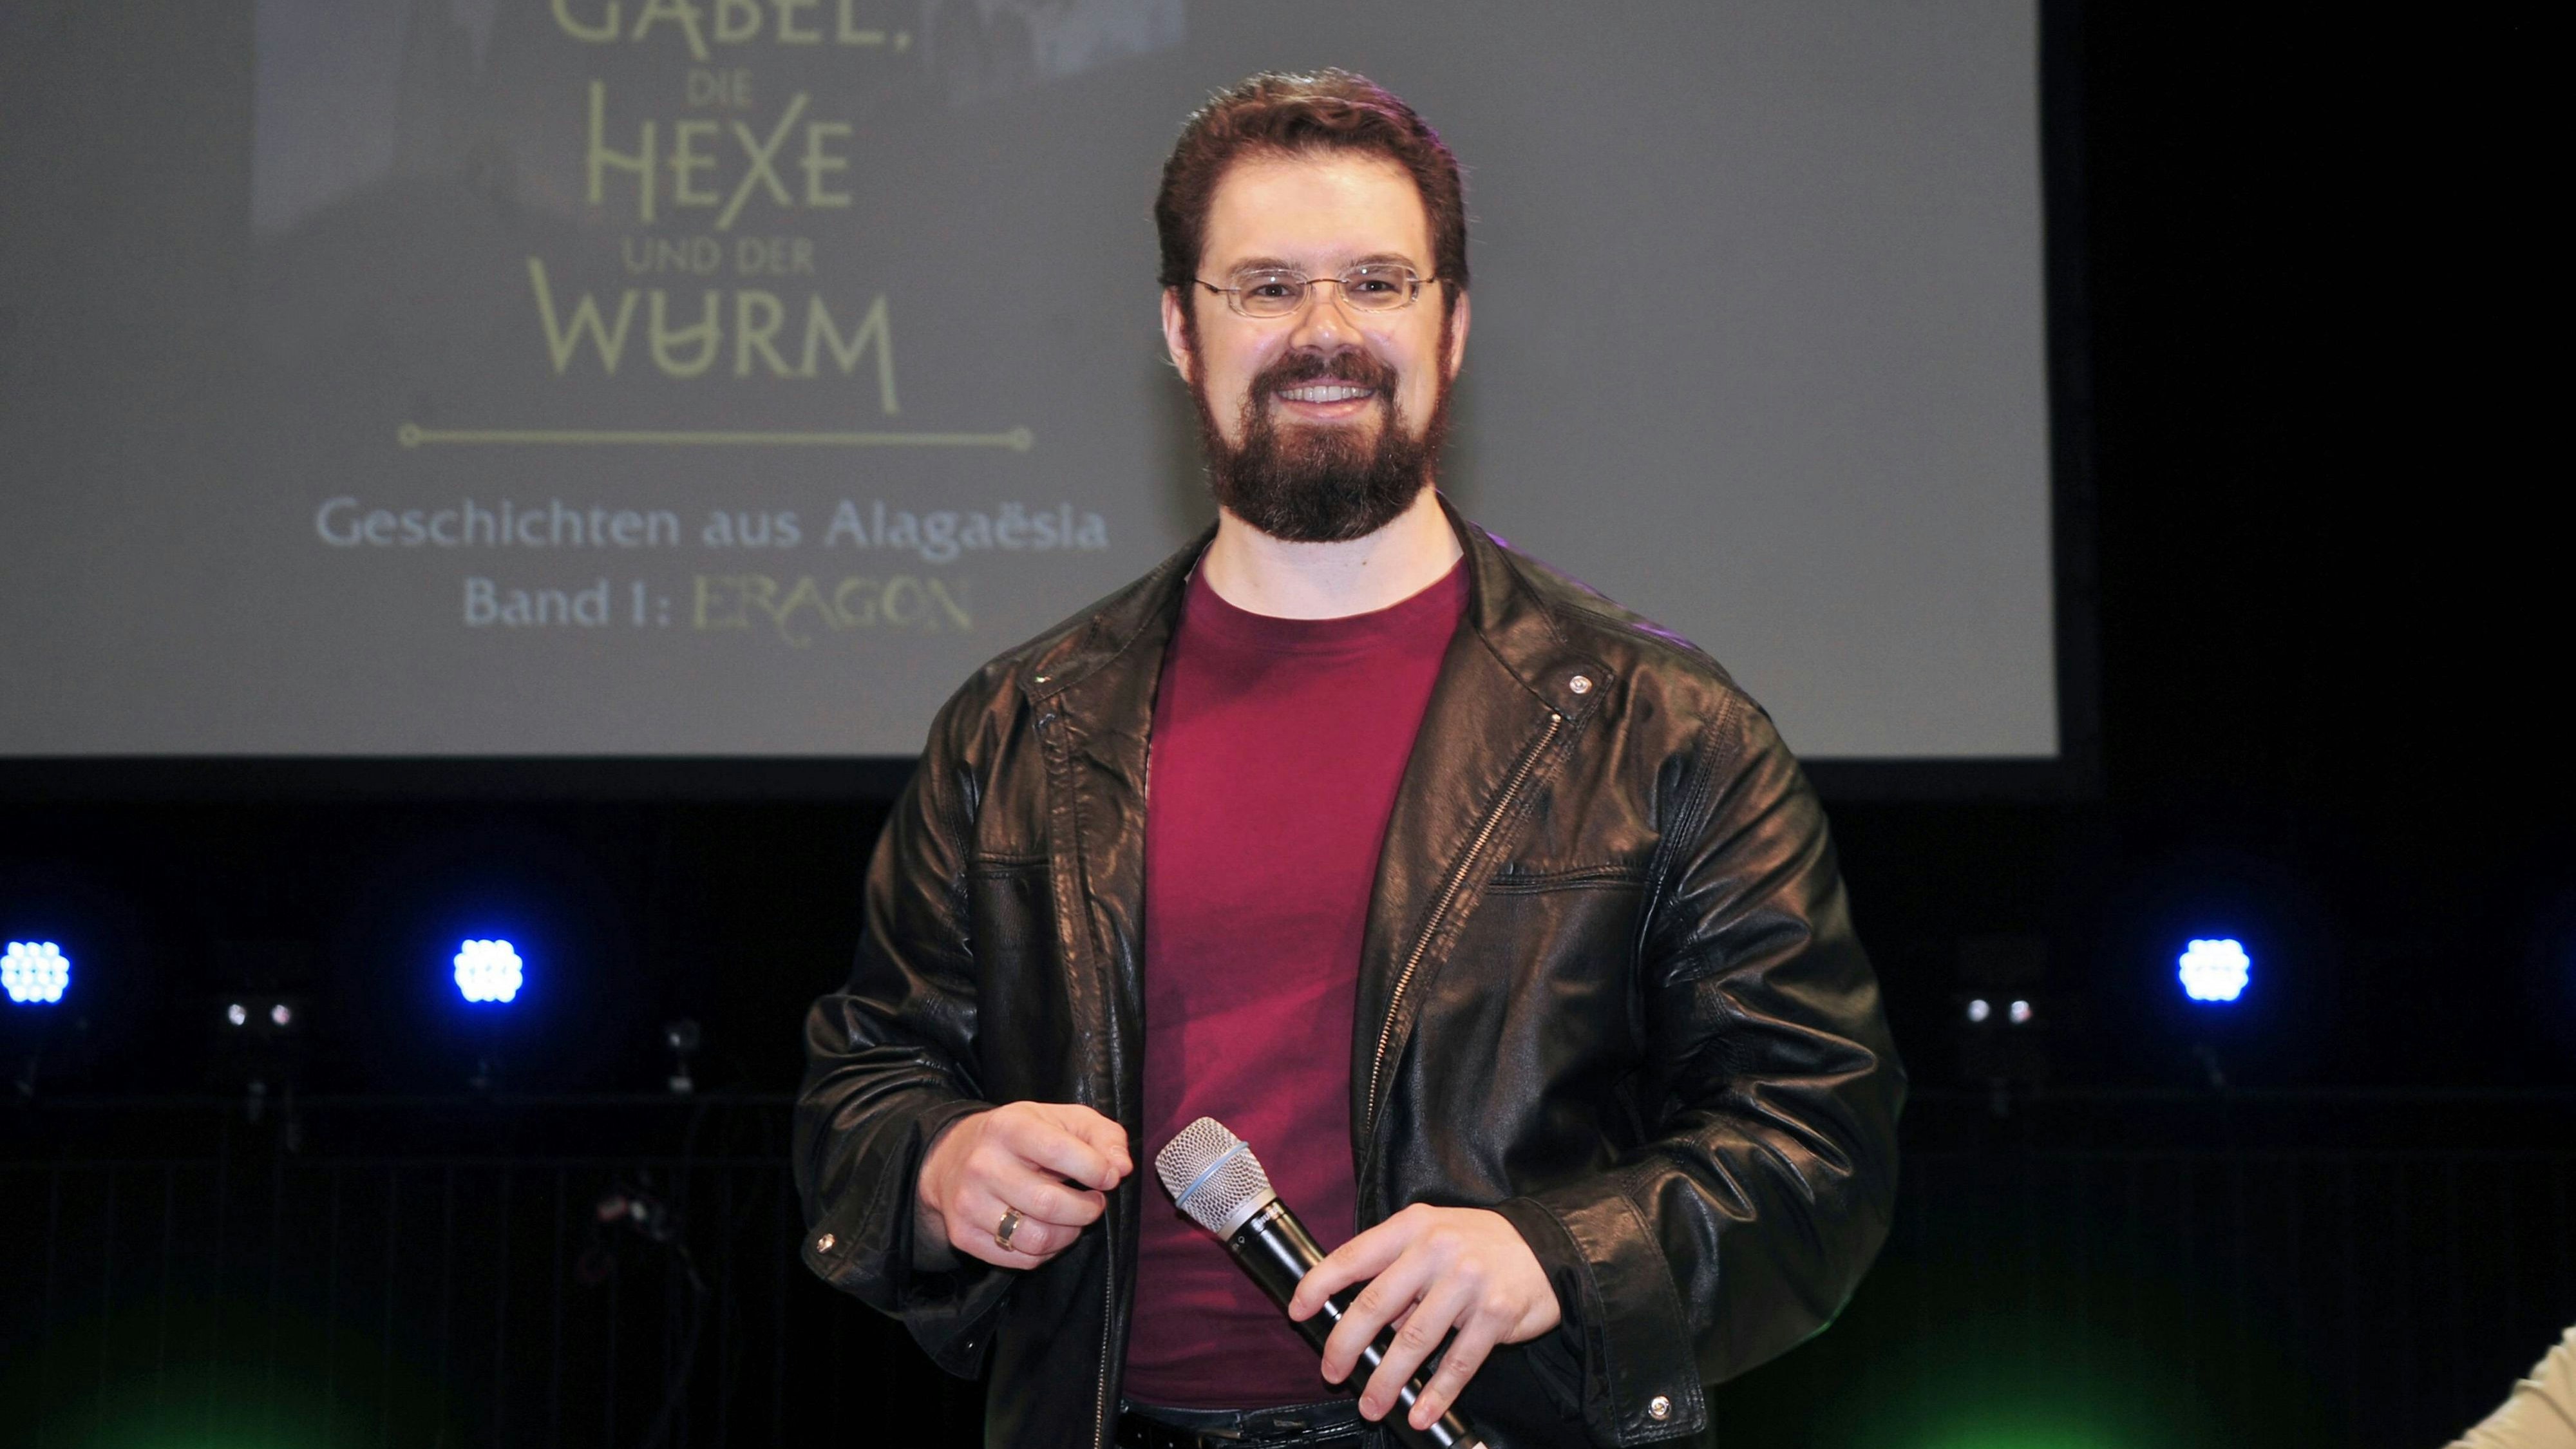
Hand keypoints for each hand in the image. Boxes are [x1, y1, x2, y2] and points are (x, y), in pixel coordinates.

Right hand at [914, 1102, 1131, 1270]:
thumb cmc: (1023, 1137)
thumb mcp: (1063, 1119)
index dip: (1095, 1169)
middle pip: (1049, 1204)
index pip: (1058, 1151)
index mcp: (1009, 1128)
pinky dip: (1045, 1252)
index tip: (1109, 1176)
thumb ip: (1103, 1136)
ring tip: (1072, 1219)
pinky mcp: (963, 1234)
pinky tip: (1046, 1230)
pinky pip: (1020, 1259)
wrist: (953, 1156)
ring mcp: (969, 1203)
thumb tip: (1121, 1168)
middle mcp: (983, 1165)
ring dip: (1068, 1234)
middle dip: (1087, 1210)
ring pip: (1036, 1239)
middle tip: (1094, 1202)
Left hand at [1287, 1204, 1561, 1430]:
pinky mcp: (1496, 1315)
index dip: (1319, 1285)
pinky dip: (1436, 1394)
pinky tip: (1420, 1413)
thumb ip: (1397, 1271)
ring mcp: (1468, 1283)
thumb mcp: (1433, 1237)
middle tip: (1331, 1372)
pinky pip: (1458, 1363)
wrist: (1547, 1248)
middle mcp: (1437, 1251)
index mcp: (1412, 1228)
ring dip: (1386, 1380)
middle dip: (1346, 1346)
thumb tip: (1362, 1322)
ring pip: (1413, 1341)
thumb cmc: (1478, 1246)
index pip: (1353, 1257)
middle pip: (1376, 1305)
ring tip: (1370, 1405)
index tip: (1298, 1311)